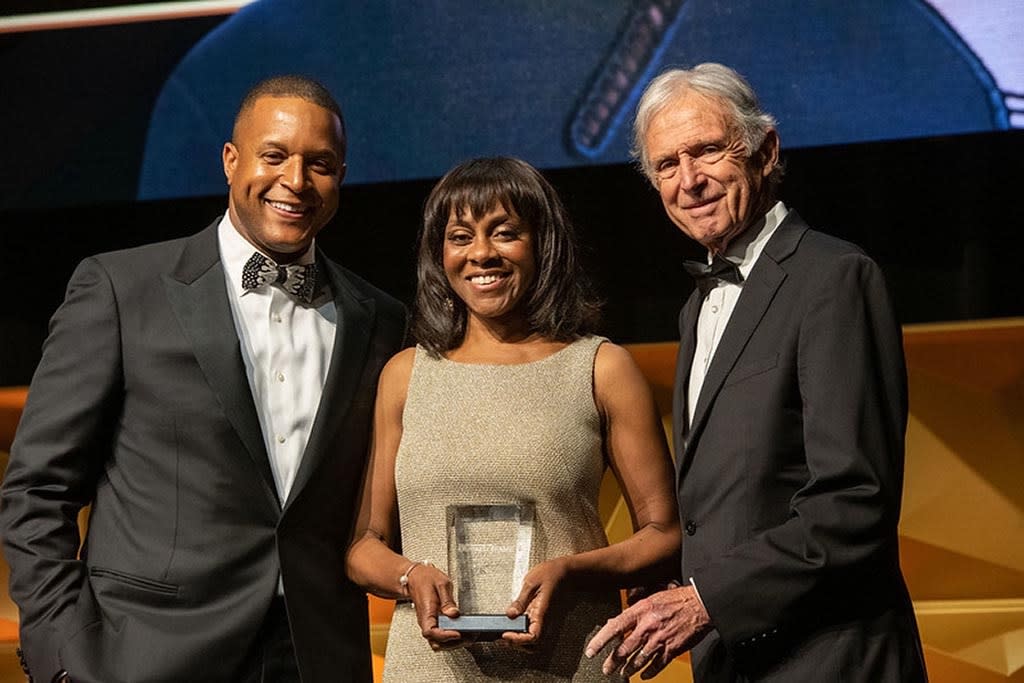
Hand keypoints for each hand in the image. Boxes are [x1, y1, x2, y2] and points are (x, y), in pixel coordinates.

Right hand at [405, 563, 468, 649]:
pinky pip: (440, 637)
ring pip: (438, 643)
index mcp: (426, 612)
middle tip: (468, 636)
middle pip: (435, 643)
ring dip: (452, 644)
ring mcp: (429, 624)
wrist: (415, 577)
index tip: (458, 633)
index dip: (446, 636)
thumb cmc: (426, 578)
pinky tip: (462, 632)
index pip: (431, 632)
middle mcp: (426, 621)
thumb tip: (454, 613)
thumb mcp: (441, 584)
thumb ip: (448, 600)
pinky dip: (451, 639)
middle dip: (453, 643)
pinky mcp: (433, 623)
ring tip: (468, 636)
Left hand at [502, 558, 567, 646]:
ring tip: (506, 632)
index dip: (517, 640)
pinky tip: (513, 626)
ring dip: (520, 642)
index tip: (504, 635)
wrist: (565, 572)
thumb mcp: (531, 583)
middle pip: (533, 645)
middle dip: (517, 644)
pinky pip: (533, 632)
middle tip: (502, 636)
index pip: (532, 637)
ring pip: (534, 642)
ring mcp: (544, 620)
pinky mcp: (541, 618)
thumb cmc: (550, 574)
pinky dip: (522, 634)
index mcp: (542, 613)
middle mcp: (544, 620)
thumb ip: (520, 601)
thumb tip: (510, 614)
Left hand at [584, 584, 711, 678]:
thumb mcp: (651, 597)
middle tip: (606, 669)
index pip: (614, 627)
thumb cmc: (677, 598)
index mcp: (640, 611)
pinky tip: (644, 676)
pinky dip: (649, 672)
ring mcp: (660, 640)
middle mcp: (647, 626)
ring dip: (629, 669)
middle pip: (624, 649)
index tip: (590, 652)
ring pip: (638, 660)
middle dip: (613, 662)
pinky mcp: (672, 650)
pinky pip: (657, 666)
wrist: (701, 604)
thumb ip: (634, 610)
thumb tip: (615, 620)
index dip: (600, 641)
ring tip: (623, 674)